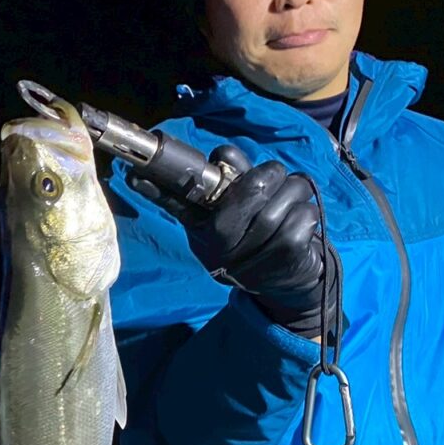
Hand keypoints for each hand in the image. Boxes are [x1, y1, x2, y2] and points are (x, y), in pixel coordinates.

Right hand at [131, 158, 334, 336]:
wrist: (288, 287)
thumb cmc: (259, 240)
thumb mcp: (236, 214)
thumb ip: (230, 183)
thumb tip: (218, 157)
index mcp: (202, 229)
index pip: (177, 202)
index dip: (155, 187)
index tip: (135, 173)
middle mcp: (218, 245)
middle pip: (250, 188)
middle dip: (269, 174)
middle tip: (274, 176)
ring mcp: (251, 253)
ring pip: (283, 197)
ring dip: (295, 192)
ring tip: (293, 200)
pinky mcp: (285, 257)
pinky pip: (302, 217)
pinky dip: (308, 214)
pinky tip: (303, 223)